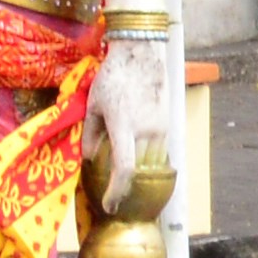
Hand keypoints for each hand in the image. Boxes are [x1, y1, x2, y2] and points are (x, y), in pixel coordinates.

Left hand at [87, 28, 180, 213]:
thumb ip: (90, 134)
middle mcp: (146, 129)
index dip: (117, 191)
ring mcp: (160, 126)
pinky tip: (136, 156)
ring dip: (137, 171)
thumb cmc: (112, 76)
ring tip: (122, 176)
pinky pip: (157, 150)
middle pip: (138, 169)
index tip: (110, 205)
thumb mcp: (93, 105)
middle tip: (111, 194)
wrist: (141, 52)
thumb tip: (91, 159)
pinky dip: (145, 158)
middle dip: (125, 185)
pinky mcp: (167, 122)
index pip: (125, 168)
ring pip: (150, 161)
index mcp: (124, 125)